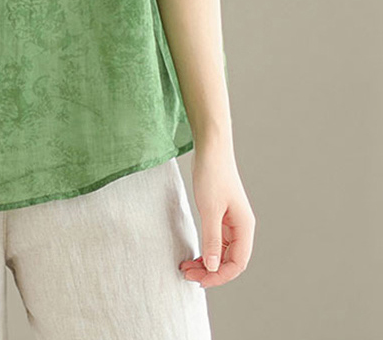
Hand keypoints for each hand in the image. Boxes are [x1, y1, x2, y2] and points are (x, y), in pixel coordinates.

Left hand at [180, 144, 255, 287]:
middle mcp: (241, 227)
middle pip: (230, 261)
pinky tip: (193, 254)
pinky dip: (205, 249)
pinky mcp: (221, 215)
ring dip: (206, 262)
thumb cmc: (212, 175)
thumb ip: (211, 239)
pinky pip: (216, 241)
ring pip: (222, 252)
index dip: (220, 276)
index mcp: (244, 227)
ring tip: (186, 267)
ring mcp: (232, 221)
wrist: (211, 149)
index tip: (199, 281)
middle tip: (187, 275)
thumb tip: (212, 267)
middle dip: (210, 271)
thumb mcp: (209, 209)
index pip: (237, 264)